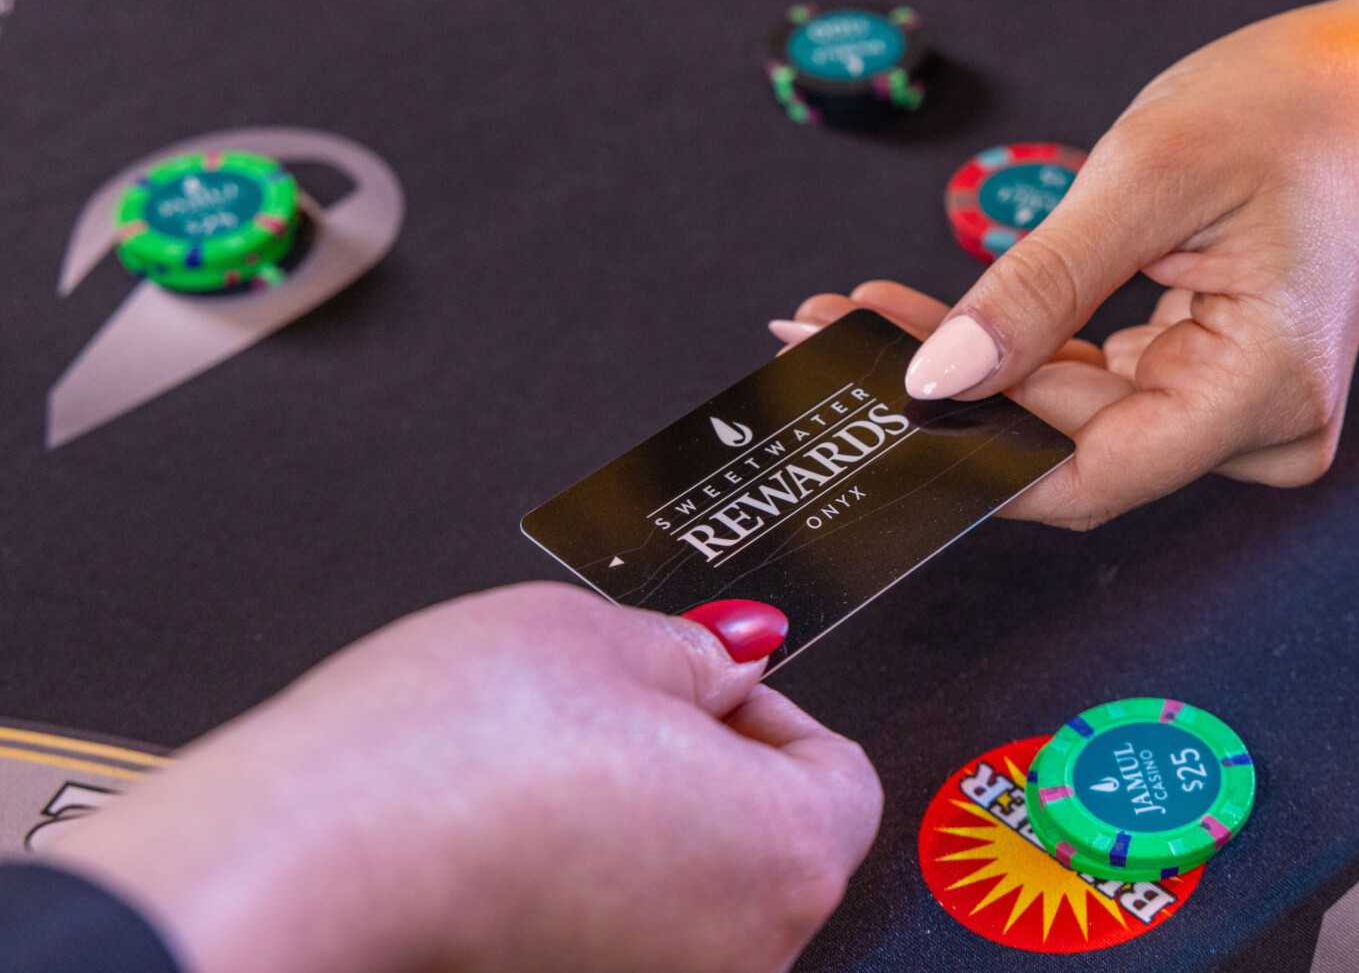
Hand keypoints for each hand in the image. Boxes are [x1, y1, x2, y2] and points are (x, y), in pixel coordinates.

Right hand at [47, 585, 882, 972]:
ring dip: (643, 836)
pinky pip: (620, 939)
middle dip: (704, 770)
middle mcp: (746, 953)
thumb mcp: (601, 637)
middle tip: (610, 717)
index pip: (838, 770)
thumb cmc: (446, 758)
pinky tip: (513, 849)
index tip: (697, 681)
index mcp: (788, 852)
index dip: (761, 708)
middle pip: (766, 842)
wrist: (301, 858)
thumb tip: (731, 657)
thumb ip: (698, 652)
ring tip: (543, 782)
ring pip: (687, 897)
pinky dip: (586, 897)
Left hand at [778, 0, 1358, 529]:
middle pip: (1069, 448)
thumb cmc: (1292, 110)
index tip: (871, 403)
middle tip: (833, 330)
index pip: (1090, 475)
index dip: (972, 451)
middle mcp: (1262, 428)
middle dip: (952, 390)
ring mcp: (1239, 414)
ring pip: (1071, 424)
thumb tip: (943, 377)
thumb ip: (1040, 286)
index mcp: (1266, 389)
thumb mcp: (1147, 177)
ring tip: (869, 315)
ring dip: (975, 372)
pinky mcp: (1213, 388)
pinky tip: (943, 322)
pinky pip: (1097, 393)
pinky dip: (1024, 356)